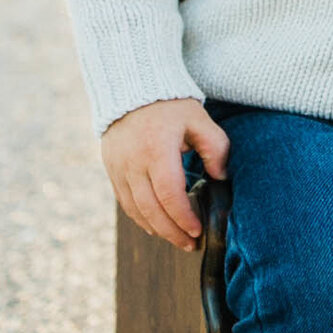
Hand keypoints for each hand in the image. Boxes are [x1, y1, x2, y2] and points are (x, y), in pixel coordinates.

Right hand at [101, 98, 228, 250]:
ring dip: (156, 229)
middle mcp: (133, 161)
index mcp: (156, 149)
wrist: (131, 88)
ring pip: (135, 209)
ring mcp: (118, 167)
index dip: (183, 217)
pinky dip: (140, 217)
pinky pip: (124, 201)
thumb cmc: (170, 105)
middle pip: (151, 208)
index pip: (169, 194)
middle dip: (172, 232)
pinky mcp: (111, 168)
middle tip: (190, 244)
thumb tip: (221, 177)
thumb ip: (215, 147)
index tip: (197, 230)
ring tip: (177, 239)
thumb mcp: (199, 120)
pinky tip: (155, 226)